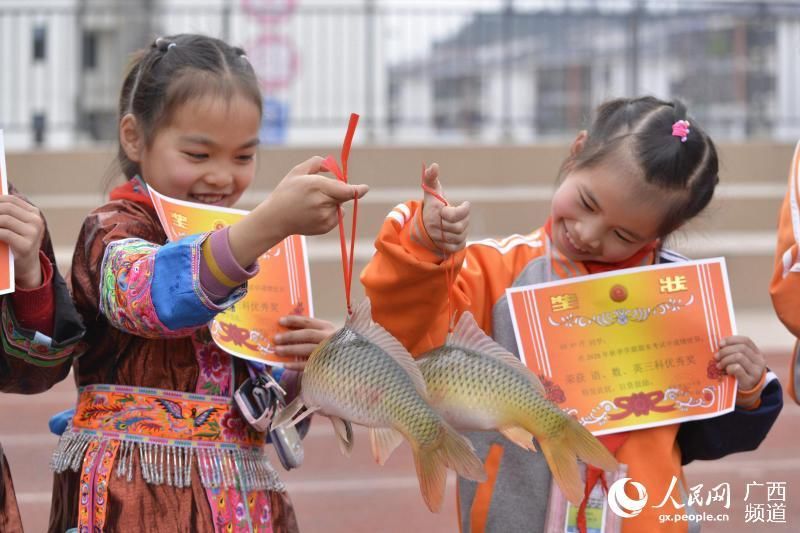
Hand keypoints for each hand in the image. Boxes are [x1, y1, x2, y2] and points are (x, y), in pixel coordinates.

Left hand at [0, 195, 45, 287]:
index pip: (10, 200)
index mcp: (34, 214)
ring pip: (4, 219)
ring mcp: (33, 233)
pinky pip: (3, 233)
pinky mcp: (26, 245)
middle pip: (7, 208)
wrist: (27, 267)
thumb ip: (6, 214)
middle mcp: (36, 221)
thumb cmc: (15, 243)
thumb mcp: (15, 226)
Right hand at [229, 156, 368, 265]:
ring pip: (341, 206)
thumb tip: (331, 165)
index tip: (365, 188)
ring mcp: (325, 217)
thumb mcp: (298, 172)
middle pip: (344, 196)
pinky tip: (314, 212)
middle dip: (340, 191)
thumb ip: (317, 163)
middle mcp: (323, 203)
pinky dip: (331, 213)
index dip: (358, 190)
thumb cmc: (287, 192)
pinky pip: (337, 216)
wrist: (275, 219)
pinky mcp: (325, 227)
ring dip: (334, 202)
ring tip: (313, 203)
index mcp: (317, 186)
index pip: (346, 190)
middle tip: (322, 190)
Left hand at [273, 315, 337, 370]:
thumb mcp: (322, 333)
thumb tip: (285, 327)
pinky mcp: (325, 365)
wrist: (345, 361)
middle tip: (276, 338)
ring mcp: (328, 351)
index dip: (293, 320)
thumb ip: (307, 330)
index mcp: (326, 327)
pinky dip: (296, 365)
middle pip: (308, 334)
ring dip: (290, 349)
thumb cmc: (328, 344)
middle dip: (290, 336)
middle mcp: (328, 337)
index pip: (308, 321)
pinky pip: (308, 365)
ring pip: (308, 349)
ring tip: (277, 351)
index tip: (279, 321)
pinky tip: (285, 365)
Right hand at [421, 163, 469, 254]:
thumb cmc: (432, 205)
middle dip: (465, 220)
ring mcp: (439, 239)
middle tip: (462, 215)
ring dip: (464, 229)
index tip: (466, 204)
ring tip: (459, 223)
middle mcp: (436, 228)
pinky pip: (459, 246)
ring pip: (460, 237)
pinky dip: (461, 240)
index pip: (455, 215)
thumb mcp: (431, 191)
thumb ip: (431, 177)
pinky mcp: (443, 247)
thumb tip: (434, 165)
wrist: (422, 226)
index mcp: (435, 213)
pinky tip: (457, 233)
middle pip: (460, 227)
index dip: (465, 210)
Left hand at [715, 335, 765, 396]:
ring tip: (719, 365)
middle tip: (716, 357)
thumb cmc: (739, 372)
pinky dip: (729, 367)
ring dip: (725, 360)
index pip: (746, 341)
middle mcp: (759, 361)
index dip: (731, 340)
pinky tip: (726, 371)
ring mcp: (756, 371)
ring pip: (739, 356)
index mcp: (756, 353)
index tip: (720, 344)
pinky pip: (737, 368)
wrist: (746, 390)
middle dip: (725, 351)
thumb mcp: (739, 361)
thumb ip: (732, 351)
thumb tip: (719, 344)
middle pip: (741, 348)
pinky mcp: (750, 380)